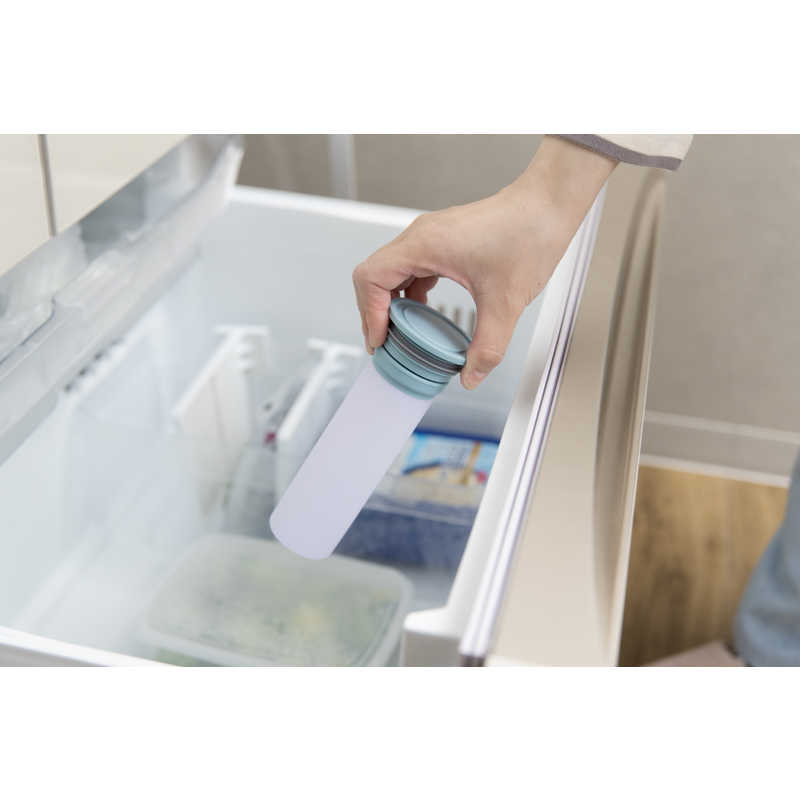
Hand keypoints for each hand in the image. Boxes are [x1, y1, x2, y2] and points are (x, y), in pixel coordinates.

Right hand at [352, 136, 616, 388]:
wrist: (550, 205)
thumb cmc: (528, 235)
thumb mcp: (505, 303)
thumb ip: (487, 347)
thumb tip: (471, 377)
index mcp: (423, 245)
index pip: (371, 279)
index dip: (369, 315)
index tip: (381, 342)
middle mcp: (421, 236)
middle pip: (375, 276)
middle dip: (376, 313)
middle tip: (388, 344)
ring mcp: (431, 236)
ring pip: (393, 271)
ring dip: (393, 303)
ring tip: (404, 333)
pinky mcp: (445, 240)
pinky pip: (413, 267)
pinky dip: (411, 292)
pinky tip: (426, 312)